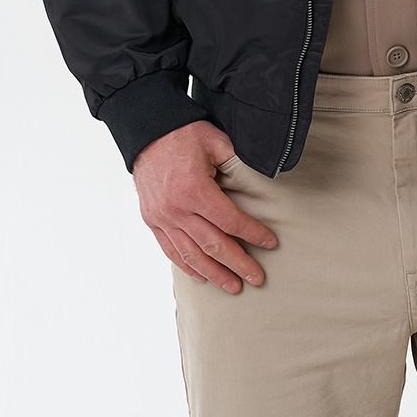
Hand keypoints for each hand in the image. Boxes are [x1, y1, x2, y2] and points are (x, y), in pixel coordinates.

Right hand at [132, 121, 277, 292]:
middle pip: (213, 245)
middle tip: (257, 278)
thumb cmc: (183, 132)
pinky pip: (170, 250)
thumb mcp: (215, 141)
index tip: (270, 243)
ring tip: (233, 286)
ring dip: (214, 274)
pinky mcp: (152, 220)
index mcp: (194, 190)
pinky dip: (186, 266)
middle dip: (238, 263)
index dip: (252, 234)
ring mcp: (161, 217)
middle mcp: (176, 209)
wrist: (146, 130)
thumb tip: (263, 177)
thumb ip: (237, 162)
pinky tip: (201, 276)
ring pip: (191, 255)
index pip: (230, 221)